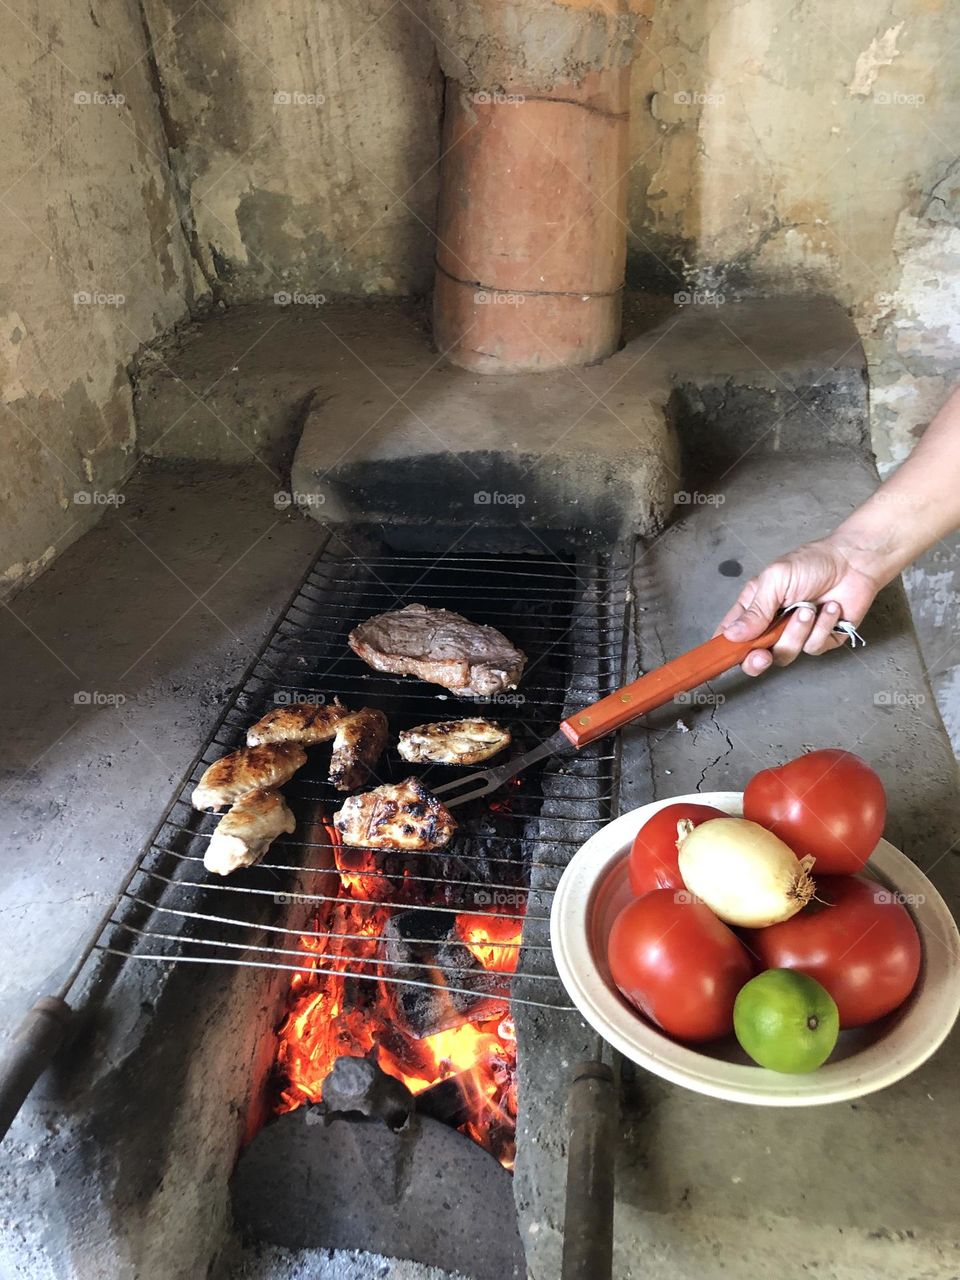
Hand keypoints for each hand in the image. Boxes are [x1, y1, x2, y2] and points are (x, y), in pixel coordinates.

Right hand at [716, 536, 885, 675]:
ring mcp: (796, 635)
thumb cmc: (811, 563)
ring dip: (797, 632)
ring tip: (809, 608)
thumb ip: (755, 610)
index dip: (722, 649)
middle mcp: (772, 626)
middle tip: (761, 656)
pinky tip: (830, 609)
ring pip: (785, 654)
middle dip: (756, 661)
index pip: (731, 634)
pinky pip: (813, 647)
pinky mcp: (821, 640)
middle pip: (754, 657)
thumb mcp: (775, 580)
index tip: (718, 660)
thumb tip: (732, 635)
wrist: (853, 562)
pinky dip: (822, 627)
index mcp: (754, 608)